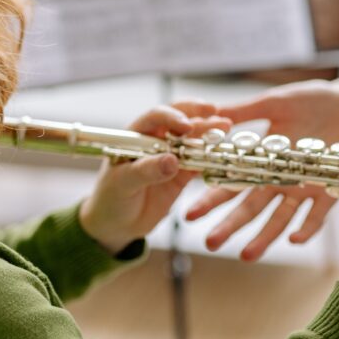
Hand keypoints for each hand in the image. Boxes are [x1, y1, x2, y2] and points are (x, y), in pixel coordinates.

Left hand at [80, 102, 230, 254]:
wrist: (117, 223)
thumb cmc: (111, 198)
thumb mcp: (123, 184)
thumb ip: (146, 171)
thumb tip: (172, 161)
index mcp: (136, 136)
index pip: (155, 117)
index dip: (172, 118)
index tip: (187, 127)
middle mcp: (155, 140)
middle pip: (179, 119)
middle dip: (198, 114)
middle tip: (215, 115)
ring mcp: (171, 156)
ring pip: (193, 139)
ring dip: (209, 132)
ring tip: (226, 127)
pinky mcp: (182, 173)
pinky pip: (199, 162)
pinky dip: (211, 157)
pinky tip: (224, 152)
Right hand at [184, 79, 338, 260]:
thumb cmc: (313, 100)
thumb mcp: (274, 102)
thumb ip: (245, 111)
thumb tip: (211, 113)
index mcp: (261, 160)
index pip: (231, 183)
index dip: (210, 199)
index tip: (189, 214)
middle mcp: (279, 179)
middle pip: (250, 207)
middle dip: (230, 226)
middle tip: (210, 243)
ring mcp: (303, 188)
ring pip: (279, 218)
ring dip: (264, 237)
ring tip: (246, 255)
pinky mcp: (330, 192)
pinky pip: (316, 216)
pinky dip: (306, 228)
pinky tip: (293, 240)